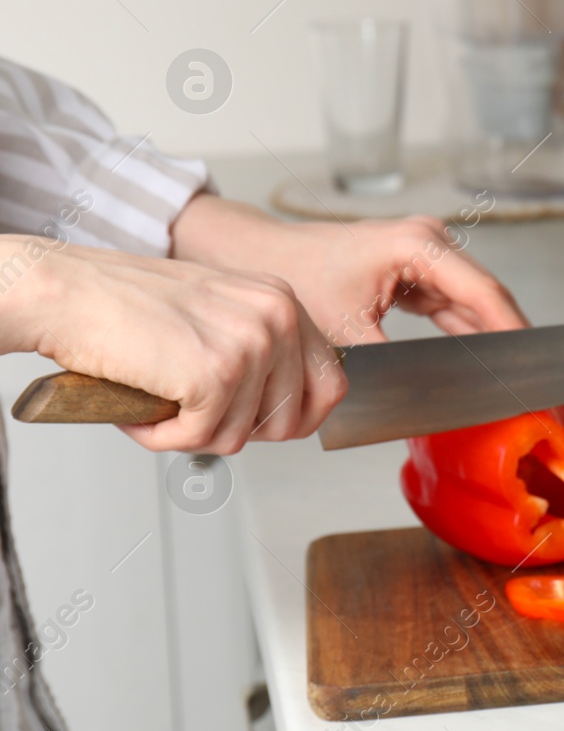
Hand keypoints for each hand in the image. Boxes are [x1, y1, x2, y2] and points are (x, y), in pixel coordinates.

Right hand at [3, 240, 345, 453]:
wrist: (66, 290)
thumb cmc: (127, 304)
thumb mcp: (220, 312)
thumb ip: (262, 349)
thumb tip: (287, 409)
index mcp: (283, 301)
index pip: (330, 384)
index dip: (294, 417)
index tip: (258, 423)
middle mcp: (277, 317)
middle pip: (291, 420)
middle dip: (239, 430)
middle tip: (194, 414)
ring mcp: (250, 344)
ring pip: (241, 436)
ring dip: (191, 433)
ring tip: (158, 401)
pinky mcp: (215, 375)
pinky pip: (200, 439)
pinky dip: (161, 437)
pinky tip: (139, 408)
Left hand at [170, 195, 527, 344]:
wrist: (257, 256)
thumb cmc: (295, 282)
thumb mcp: (349, 334)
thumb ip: (399, 366)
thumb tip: (440, 401)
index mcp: (419, 246)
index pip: (484, 295)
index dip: (515, 333)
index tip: (534, 367)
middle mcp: (430, 240)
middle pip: (486, 296)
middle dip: (509, 337)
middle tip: (531, 379)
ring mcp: (425, 250)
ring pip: (472, 301)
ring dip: (489, 335)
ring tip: (512, 374)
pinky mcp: (415, 265)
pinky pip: (452, 302)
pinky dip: (465, 329)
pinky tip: (479, 359)